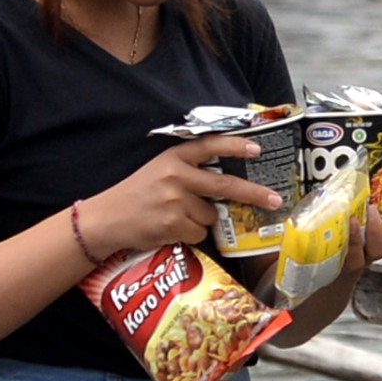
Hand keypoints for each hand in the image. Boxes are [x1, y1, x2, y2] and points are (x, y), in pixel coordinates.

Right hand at [77, 134, 286, 254]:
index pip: (209, 145)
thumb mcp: (159, 171)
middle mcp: (176, 175)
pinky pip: (199, 232)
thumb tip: (226, 186)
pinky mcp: (173, 223)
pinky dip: (190, 235)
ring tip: (174, 218)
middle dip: (253, 193)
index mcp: (173, 157)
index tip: (257, 149)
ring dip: (200, 221)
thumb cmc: (136, 195)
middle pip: (225, 184)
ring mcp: (175, 200)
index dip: (235, 146)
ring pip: (211, 215)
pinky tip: (170, 229)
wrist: (107, 218)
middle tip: (274, 199)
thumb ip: (188, 172)